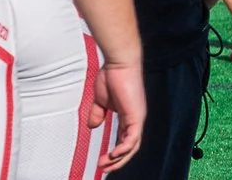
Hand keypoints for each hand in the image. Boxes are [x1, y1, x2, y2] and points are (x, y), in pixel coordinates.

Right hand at [91, 59, 145, 174]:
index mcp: (128, 116)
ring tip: (106, 165)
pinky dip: (124, 149)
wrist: (119, 63)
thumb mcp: (100, 101)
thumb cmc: (111, 77)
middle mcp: (135, 119)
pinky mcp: (136, 115)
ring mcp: (137, 117)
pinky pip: (133, 138)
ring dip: (119, 158)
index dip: (115, 153)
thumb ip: (98, 114)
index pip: (125, 140)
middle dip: (117, 161)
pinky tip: (114, 155)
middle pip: (130, 147)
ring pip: (133, 145)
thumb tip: (93, 126)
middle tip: (103, 168)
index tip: (102, 161)